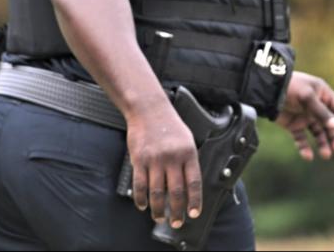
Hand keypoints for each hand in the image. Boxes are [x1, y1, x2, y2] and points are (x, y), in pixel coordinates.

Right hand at [125, 101, 201, 228]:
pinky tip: (143, 206)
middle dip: (177, 211)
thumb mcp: (187, 140)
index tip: (195, 213)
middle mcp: (172, 158)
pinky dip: (141, 199)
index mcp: (188, 153)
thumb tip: (189, 186)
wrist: (149, 110)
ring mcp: (154, 160)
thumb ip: (188, 162)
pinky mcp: (138, 160)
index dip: (195, 200)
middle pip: (175, 192)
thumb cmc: (170, 126)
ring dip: (159, 209)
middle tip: (177, 222)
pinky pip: (139, 185)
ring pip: (156, 192)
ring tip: (160, 217)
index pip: (193, 182)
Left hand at [275, 71, 333, 160]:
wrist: (266, 91)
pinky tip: (308, 156)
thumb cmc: (290, 88)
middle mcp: (317, 107)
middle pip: (330, 125)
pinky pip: (302, 139)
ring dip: (323, 144)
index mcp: (324, 95)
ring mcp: (305, 116)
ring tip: (325, 155)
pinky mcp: (293, 125)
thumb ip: (322, 112)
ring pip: (318, 133)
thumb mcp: (307, 98)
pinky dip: (305, 147)